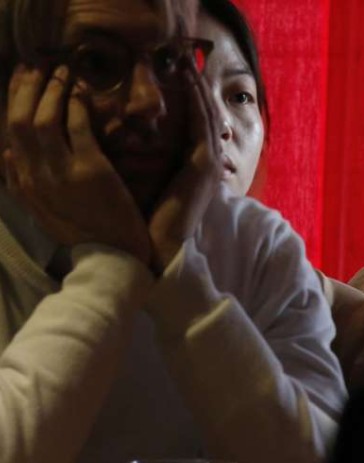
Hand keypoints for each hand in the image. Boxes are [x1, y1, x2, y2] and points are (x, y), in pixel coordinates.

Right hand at [4, 65, 149, 261]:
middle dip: (27, 87)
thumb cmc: (83, 234)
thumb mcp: (41, 212)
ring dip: (51, 89)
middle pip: (20, 120)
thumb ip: (20, 183)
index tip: (21, 77)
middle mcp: (36, 175)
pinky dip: (76, 104)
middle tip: (38, 63)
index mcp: (23, 183)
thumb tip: (6, 152)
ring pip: (44, 118)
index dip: (13, 99)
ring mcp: (62, 172)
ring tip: (61, 70)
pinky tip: (81, 91)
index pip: (9, 132)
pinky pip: (78, 127)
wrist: (113, 258)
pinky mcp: (92, 170)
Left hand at [147, 64, 222, 271]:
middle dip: (199, 90)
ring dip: (199, 89)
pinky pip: (202, 125)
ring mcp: (209, 166)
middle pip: (207, 118)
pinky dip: (198, 102)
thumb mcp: (154, 190)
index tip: (182, 81)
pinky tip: (189, 85)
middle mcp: (208, 166)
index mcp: (197, 172)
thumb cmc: (152, 226)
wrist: (164, 251)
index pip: (199, 129)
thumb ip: (154, 169)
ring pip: (208, 117)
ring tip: (188, 66)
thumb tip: (137, 149)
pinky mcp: (203, 167)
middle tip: (187, 63)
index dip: (194, 102)